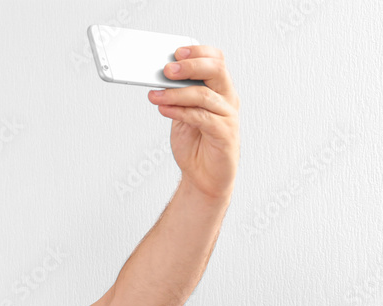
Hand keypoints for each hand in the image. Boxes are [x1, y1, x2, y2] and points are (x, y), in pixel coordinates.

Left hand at [148, 45, 240, 200]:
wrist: (203, 177)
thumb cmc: (195, 144)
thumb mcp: (182, 114)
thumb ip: (177, 96)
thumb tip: (159, 78)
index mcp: (219, 89)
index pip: (215, 60)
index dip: (198, 52)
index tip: (176, 52)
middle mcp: (227, 99)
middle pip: (215, 70)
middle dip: (189, 66)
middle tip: (166, 69)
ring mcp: (227, 116)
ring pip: (204, 95)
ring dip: (176, 93)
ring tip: (155, 95)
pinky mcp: (224, 135)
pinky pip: (202, 118)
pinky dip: (180, 111)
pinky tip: (164, 109)